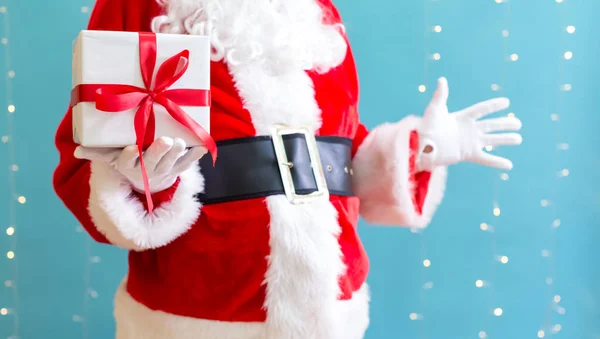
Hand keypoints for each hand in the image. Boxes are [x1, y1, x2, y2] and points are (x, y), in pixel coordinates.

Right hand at [74, 137, 206, 192]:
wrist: (148, 180)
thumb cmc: (129, 161)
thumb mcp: (111, 158)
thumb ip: (97, 152)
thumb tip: (76, 151)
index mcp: (130, 165)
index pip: (127, 162)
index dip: (130, 156)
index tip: (132, 148)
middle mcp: (147, 170)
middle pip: (153, 162)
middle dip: (160, 151)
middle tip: (166, 141)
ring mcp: (164, 170)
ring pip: (171, 163)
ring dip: (177, 153)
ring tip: (181, 141)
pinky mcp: (178, 170)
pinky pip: (187, 165)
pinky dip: (195, 157)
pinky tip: (203, 147)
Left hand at [417, 77, 522, 170]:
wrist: (421, 147)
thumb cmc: (426, 127)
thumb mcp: (434, 110)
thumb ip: (440, 96)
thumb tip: (442, 79)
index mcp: (462, 117)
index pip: (481, 110)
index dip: (493, 106)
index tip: (506, 102)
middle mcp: (468, 129)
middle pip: (491, 125)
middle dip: (505, 124)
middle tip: (519, 123)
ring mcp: (469, 142)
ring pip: (491, 140)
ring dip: (505, 140)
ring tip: (518, 139)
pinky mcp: (467, 154)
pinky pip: (485, 158)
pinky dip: (497, 162)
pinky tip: (509, 165)